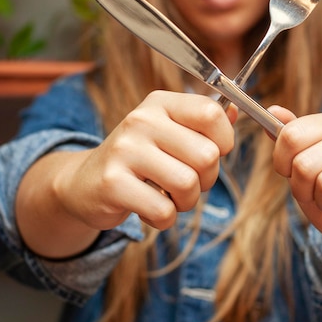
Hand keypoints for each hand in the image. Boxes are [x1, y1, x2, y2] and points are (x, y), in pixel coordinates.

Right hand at [61, 91, 235, 229]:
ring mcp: (125, 150)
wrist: (84, 183)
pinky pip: (163, 210)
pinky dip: (165, 219)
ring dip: (187, 202)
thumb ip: (203, 123)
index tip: (211, 153)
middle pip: (206, 155)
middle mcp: (141, 120)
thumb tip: (237, 110)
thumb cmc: (139, 158)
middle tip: (187, 183)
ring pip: (188, 184)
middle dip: (207, 179)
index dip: (224, 140)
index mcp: (160, 103)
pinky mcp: (113, 183)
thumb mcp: (168, 131)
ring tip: (169, 197)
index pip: (211, 113)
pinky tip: (150, 209)